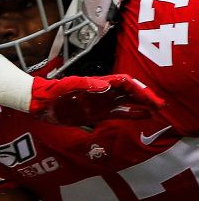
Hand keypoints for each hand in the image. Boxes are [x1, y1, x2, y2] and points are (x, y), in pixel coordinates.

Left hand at [29, 73, 163, 125]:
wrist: (40, 103)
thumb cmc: (52, 93)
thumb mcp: (67, 87)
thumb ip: (84, 85)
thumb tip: (105, 85)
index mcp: (97, 84)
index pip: (124, 84)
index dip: (138, 90)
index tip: (149, 98)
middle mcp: (102, 92)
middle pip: (129, 91)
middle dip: (145, 96)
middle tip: (160, 105)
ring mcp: (100, 102)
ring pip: (127, 101)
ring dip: (142, 104)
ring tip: (157, 109)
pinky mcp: (97, 113)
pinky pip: (118, 112)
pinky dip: (132, 113)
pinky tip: (144, 116)